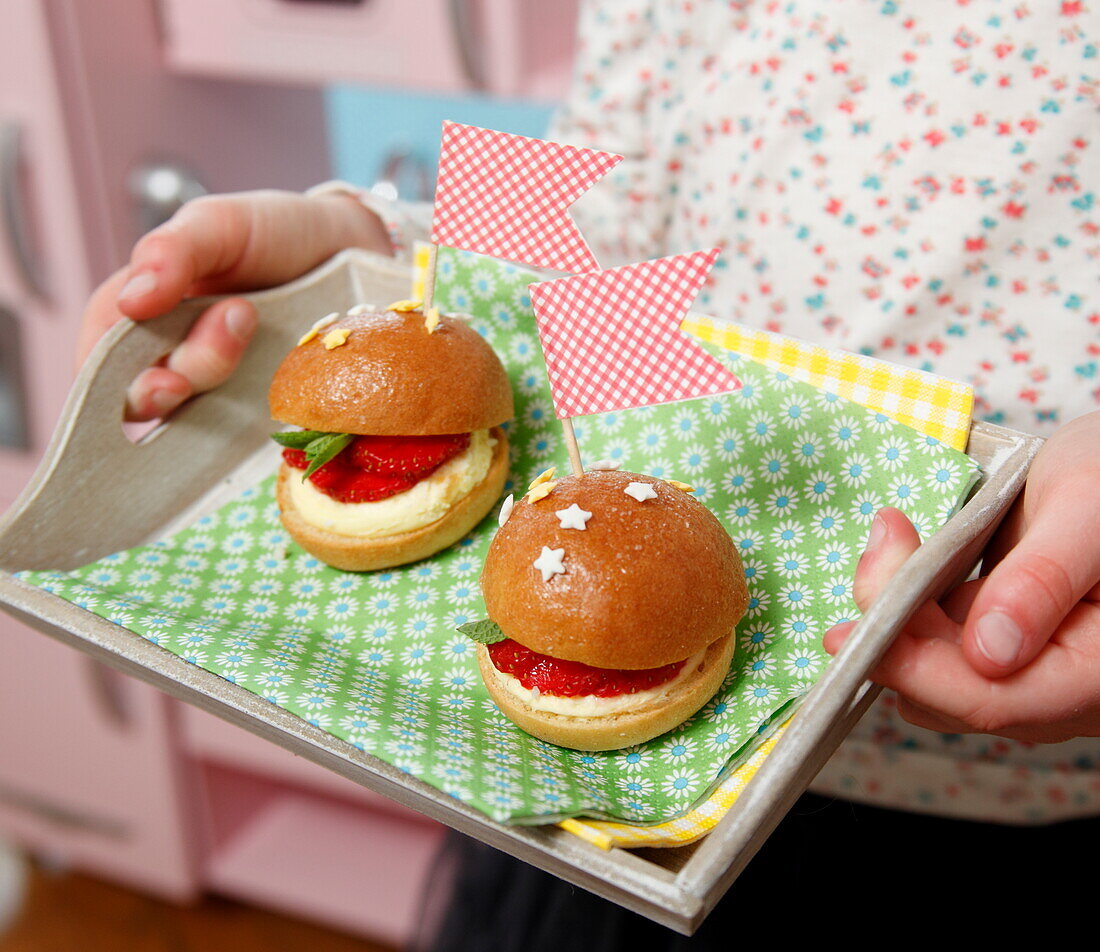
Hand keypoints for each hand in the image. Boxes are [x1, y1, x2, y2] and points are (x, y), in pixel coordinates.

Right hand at [77, 189, 391, 419]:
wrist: (355, 251)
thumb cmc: (278, 232)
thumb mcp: (221, 223)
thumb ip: (173, 250)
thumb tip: (131, 301)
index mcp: (146, 309)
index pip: (104, 354)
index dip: (112, 379)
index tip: (163, 377)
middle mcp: (176, 353)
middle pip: (146, 393)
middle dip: (180, 374)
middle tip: (235, 317)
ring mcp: (219, 386)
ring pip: (191, 415)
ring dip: (216, 377)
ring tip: (252, 318)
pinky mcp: (262, 405)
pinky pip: (240, 431)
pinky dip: (249, 421)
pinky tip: (272, 390)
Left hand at [824, 410, 1099, 742]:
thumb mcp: (1086, 512)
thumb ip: (1043, 580)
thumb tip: (988, 654)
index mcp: (1098, 672)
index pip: (994, 701)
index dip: (914, 671)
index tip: (853, 632)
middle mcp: (1069, 689)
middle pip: (957, 694)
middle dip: (896, 633)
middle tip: (879, 549)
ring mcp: (1036, 668)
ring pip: (943, 674)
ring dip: (898, 619)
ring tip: (890, 542)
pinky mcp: (1009, 643)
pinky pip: (947, 647)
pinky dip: (914, 610)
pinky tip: (902, 561)